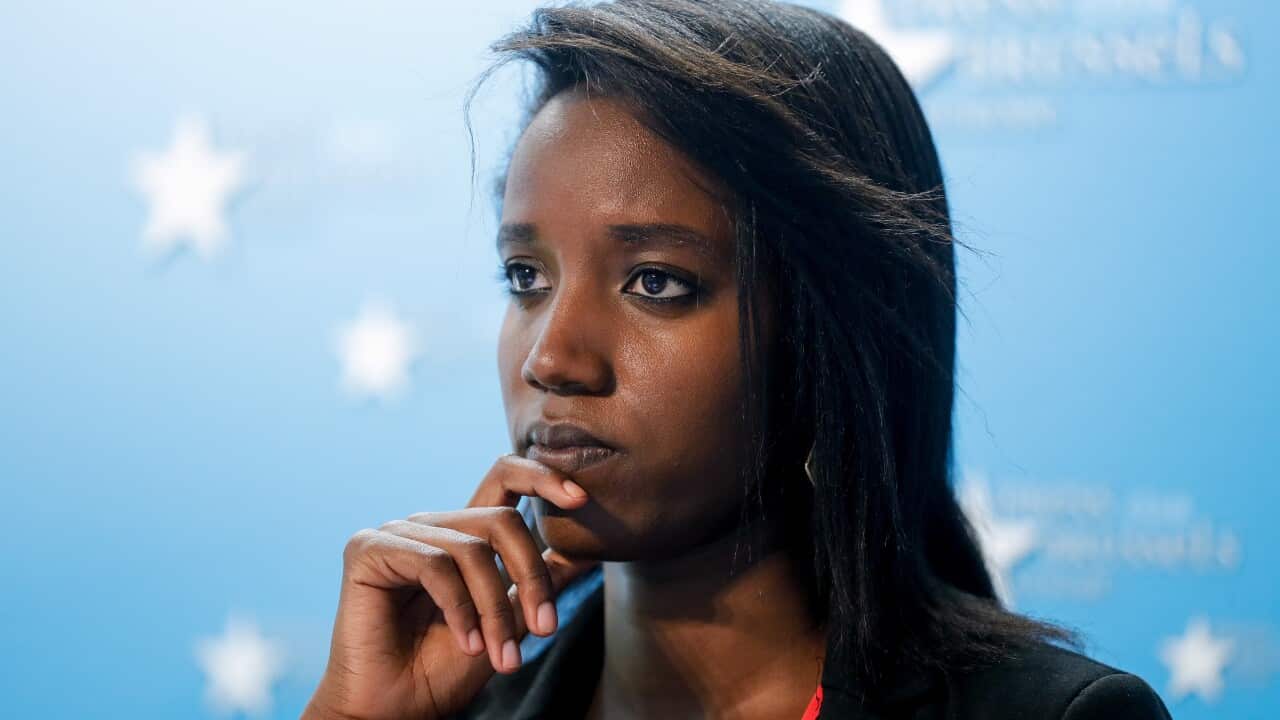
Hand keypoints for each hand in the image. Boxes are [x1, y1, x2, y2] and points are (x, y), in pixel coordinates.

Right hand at [302, 454, 598, 719]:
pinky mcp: (368, 550)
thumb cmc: (444, 670)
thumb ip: (540, 584)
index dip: (543, 477)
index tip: (580, 500)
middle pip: (501, 520)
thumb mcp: (510, 623)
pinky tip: (468, 644)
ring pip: (471, 550)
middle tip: (546, 629)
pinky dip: (460, 609)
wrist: (394, 711)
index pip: (505, 480)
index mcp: (461, 534)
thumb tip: (589, 551)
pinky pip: (434, 565)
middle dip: (531, 576)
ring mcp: (397, 534)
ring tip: (503, 657)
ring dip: (495, 610)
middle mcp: (430, 526)